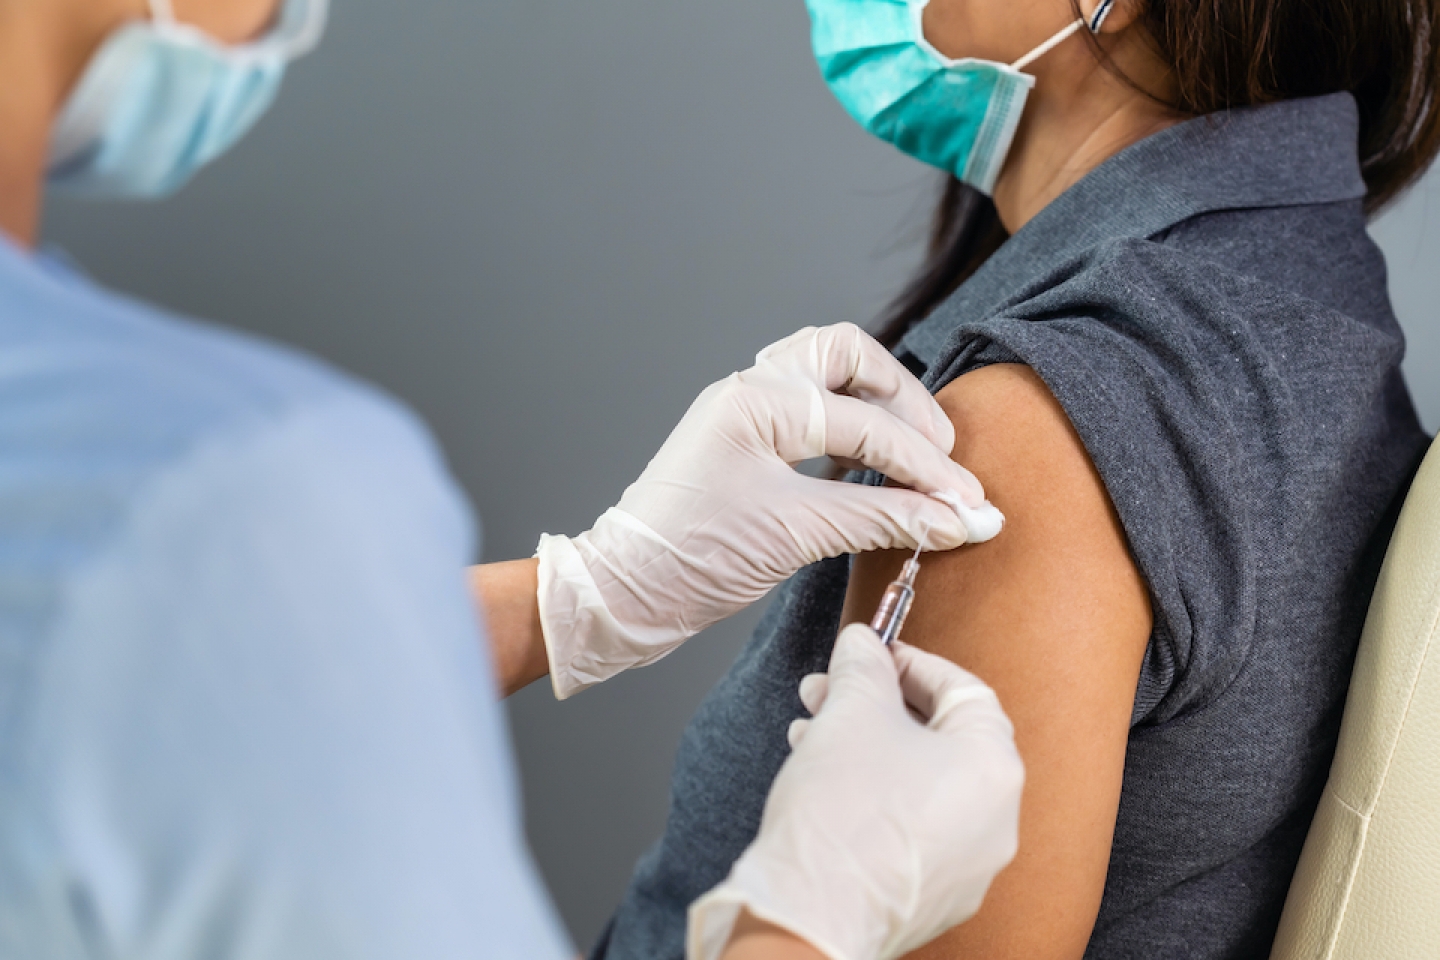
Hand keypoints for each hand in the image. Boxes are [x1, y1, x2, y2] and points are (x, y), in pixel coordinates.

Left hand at [535, 323, 1003, 697]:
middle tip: (941, 457)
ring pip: (828, 374)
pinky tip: (875, 469)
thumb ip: (885, 520)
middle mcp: (749, 391)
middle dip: (904, 401)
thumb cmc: (690, 559)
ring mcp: (745, 413)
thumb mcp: (796, 535)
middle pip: (849, 357)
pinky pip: (812, 413)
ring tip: (916, 456)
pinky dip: (852, 431)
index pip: (866, 423)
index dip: (926, 467)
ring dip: (878, 407)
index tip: (969, 505)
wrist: (624, 593)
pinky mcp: (746, 444)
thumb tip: (957, 520)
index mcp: (755, 400)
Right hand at [688, 624, 1023, 959]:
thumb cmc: (840, 816)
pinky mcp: (932, 897)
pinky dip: (873, 797)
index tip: (872, 653)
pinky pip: (910, 828)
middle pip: (940, 738)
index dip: (912, 663)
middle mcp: (996, 822)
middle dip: (877, 706)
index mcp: (993, 770)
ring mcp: (968, 867)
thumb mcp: (850, 713)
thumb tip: (864, 643)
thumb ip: (864, 665)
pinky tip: (824, 783)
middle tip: (830, 690)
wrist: (809, 916)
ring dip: (867, 748)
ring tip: (811, 734)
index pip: (964, 690)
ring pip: (921, 784)